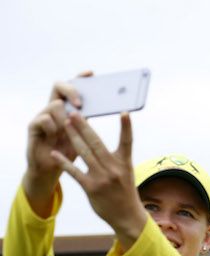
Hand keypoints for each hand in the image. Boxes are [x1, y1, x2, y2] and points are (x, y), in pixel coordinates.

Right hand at [22, 74, 89, 209]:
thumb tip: (118, 113)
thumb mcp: (84, 138)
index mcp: (68, 109)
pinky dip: (52, 127)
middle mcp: (54, 109)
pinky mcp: (33, 128)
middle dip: (72, 91)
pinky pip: (43, 120)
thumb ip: (91, 123)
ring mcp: (42, 116)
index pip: (72, 86)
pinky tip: (57, 136)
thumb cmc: (71, 153)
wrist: (50, 170)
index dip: (79, 78)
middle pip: (59, 87)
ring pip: (54, 104)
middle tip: (82, 102)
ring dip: (64, 116)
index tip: (91, 73)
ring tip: (69, 128)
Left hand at [51, 111, 145, 248]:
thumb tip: (97, 144)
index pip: (127, 142)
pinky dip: (64, 162)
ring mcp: (102, 178)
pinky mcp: (91, 188)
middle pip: (97, 143)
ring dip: (73, 137)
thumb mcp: (126, 174)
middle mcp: (114, 169)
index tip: (125, 112)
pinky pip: (75, 172)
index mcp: (124, 164)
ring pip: (84, 153)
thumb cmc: (125, 193)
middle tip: (74, 113)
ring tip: (64, 124)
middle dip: (84, 127)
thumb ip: (114, 159)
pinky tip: (55, 153)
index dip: (126, 127)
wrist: (127, 216)